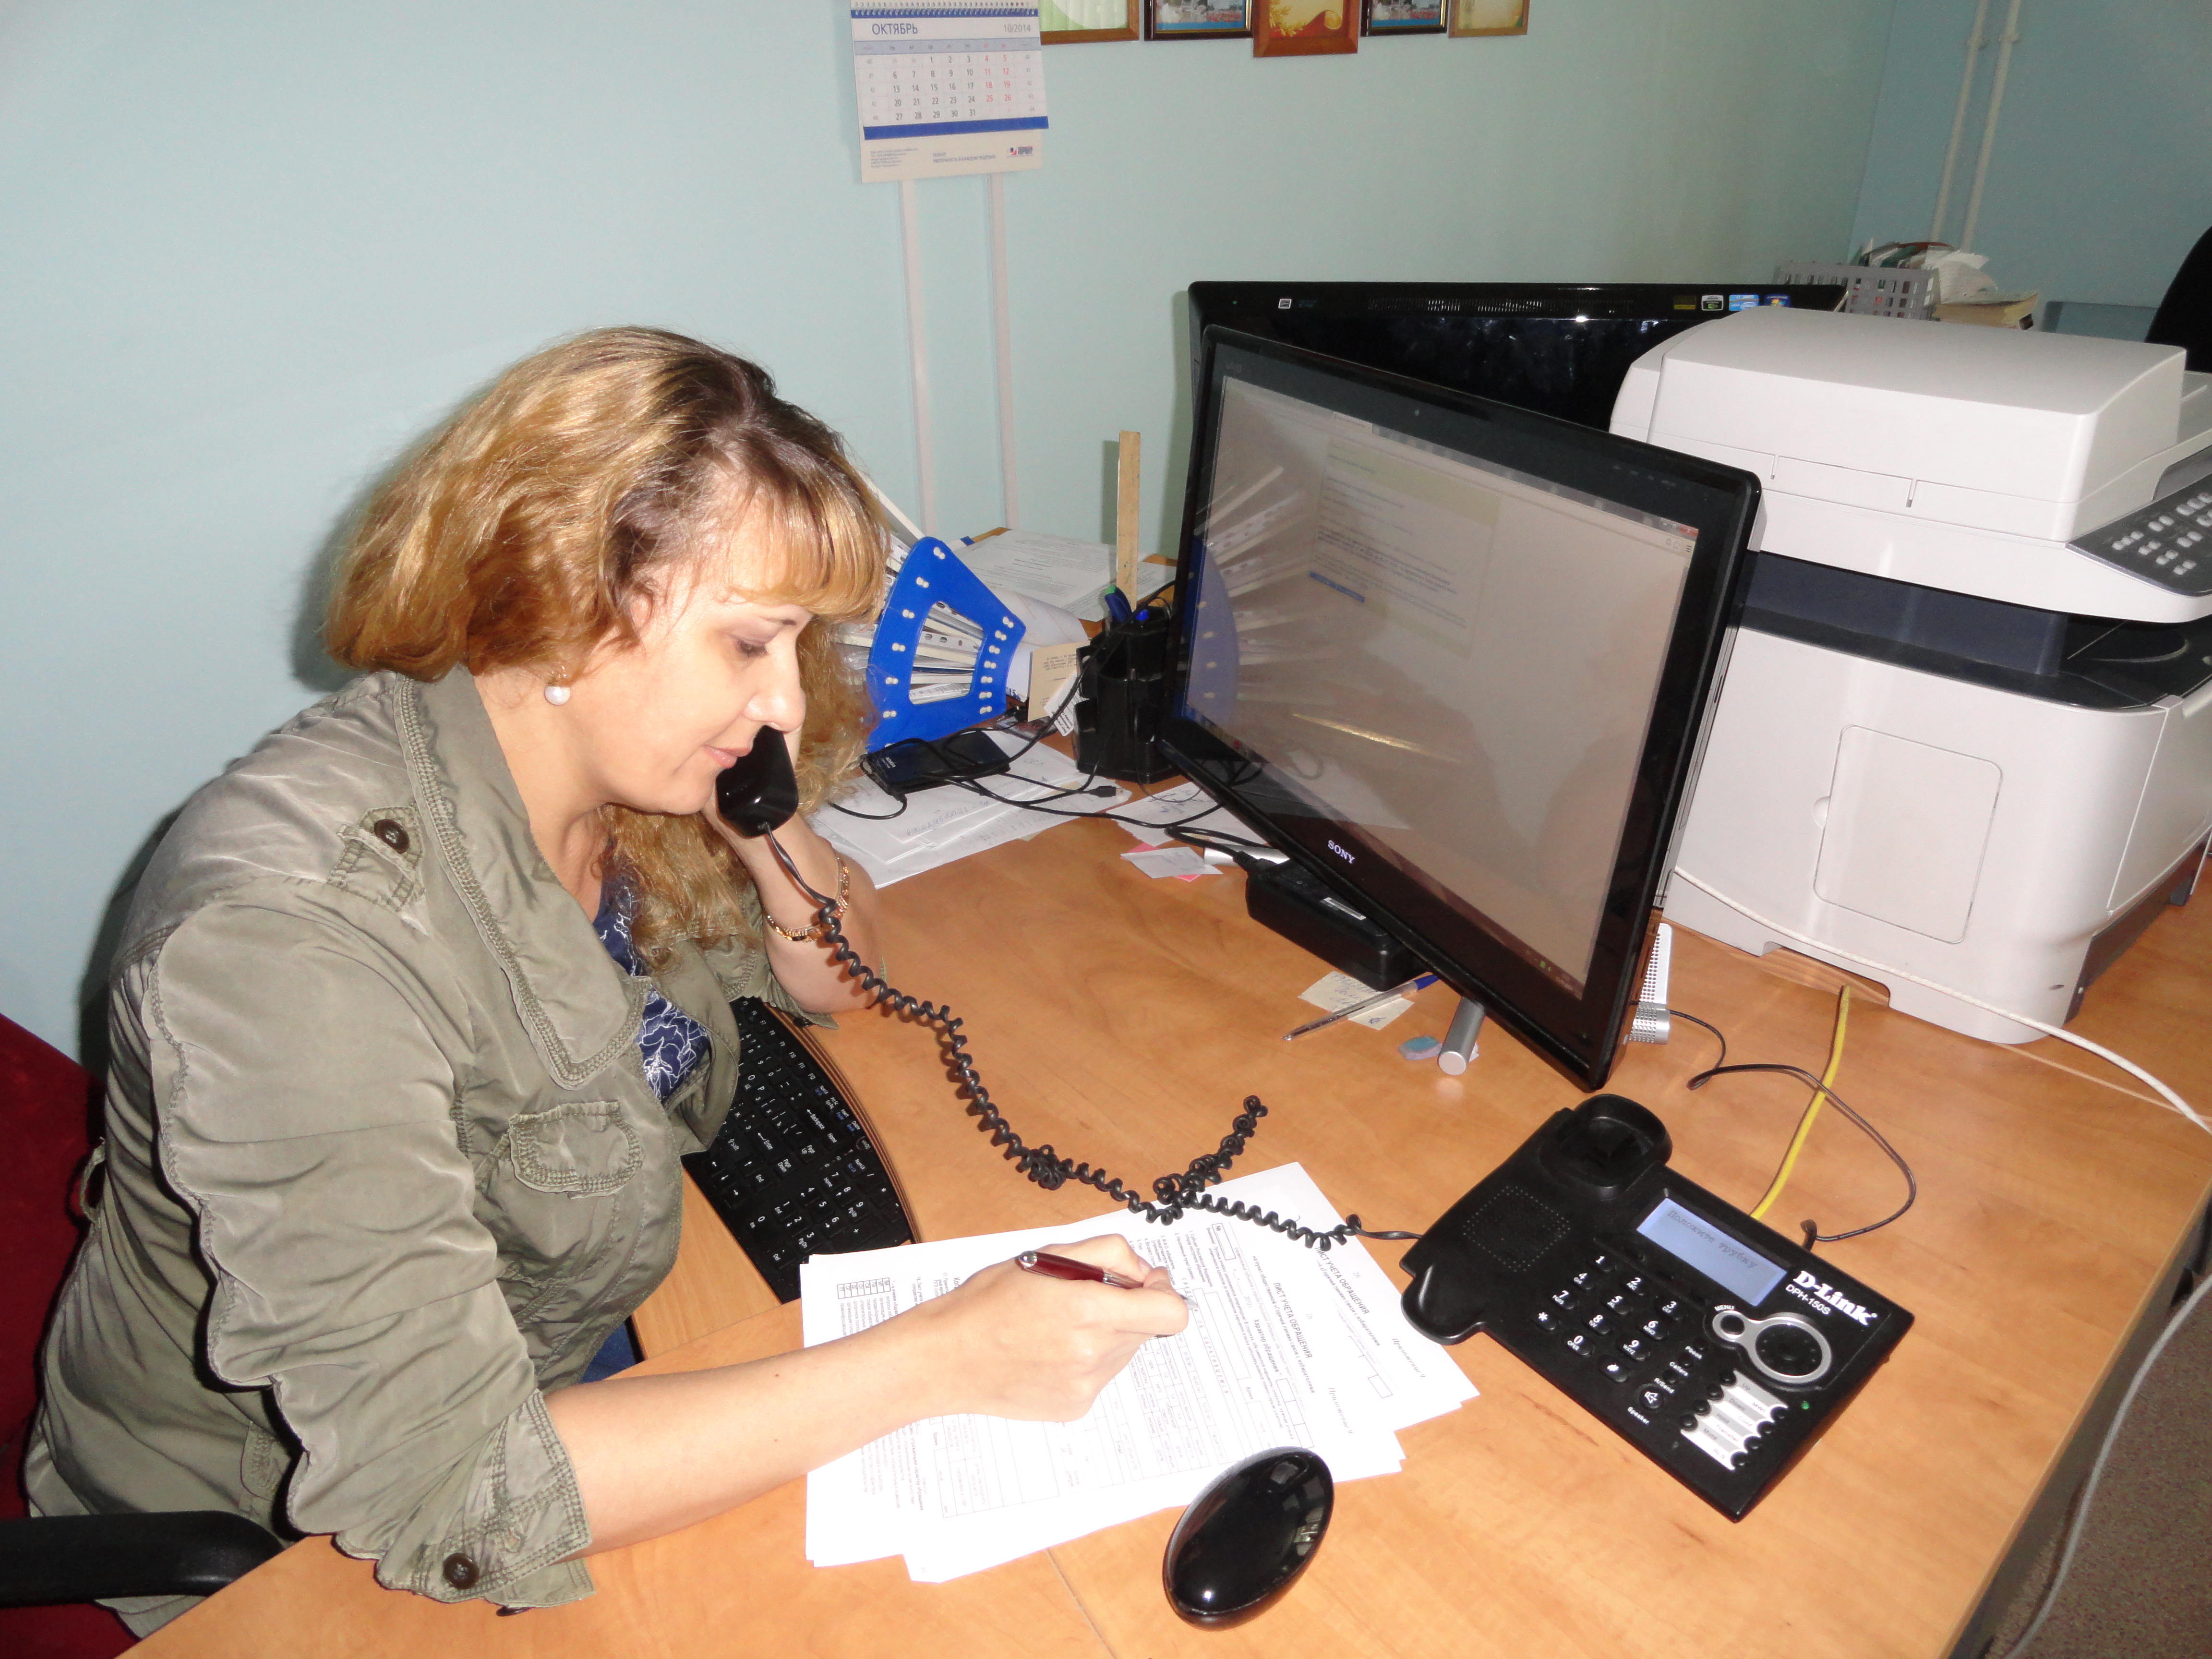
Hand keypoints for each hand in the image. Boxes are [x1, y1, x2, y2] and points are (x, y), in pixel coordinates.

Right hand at [905, 1234, 1187, 1422]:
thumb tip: (1144, 1272)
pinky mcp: (1074, 1407)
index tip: (1145, 1283)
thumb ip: (1109, 1254)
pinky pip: (1100, 1377)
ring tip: (1058, 1326)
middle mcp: (1093, 1353)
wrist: (946, 1356)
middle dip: (1126, 1308)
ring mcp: (1085, 1386)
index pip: (1171, 1312)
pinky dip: (1086, 1360)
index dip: (1164, 1292)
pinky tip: (1050, 1351)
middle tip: (1084, 1296)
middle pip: (1146, 1329)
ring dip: (1105, 1334)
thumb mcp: (1049, 1253)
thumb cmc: (988, 1301)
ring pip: (1123, 1353)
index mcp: (1089, 1309)